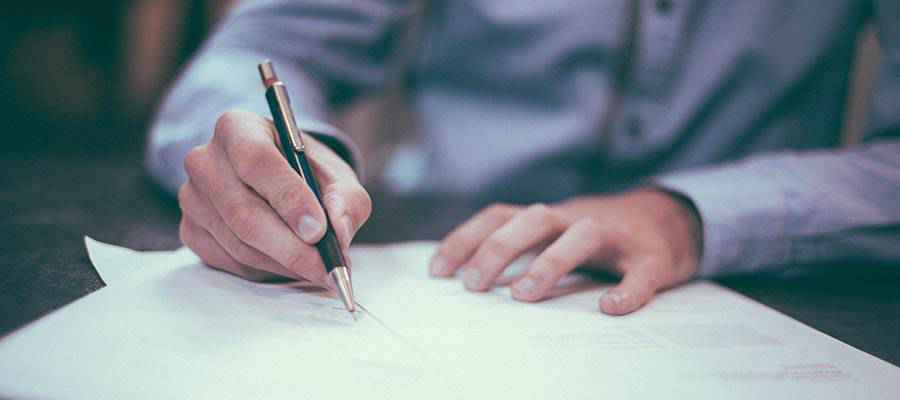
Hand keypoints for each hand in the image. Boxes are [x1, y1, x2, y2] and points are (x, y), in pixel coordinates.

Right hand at [178, 110, 370, 282]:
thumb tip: (339, 230)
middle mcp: (205, 160)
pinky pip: (230, 262)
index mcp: (238, 128)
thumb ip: (346, 198)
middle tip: (326, 267)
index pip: (256, 160)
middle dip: (291, 247)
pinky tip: (289, 264)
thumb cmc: (305, 172)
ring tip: (317, 268)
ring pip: (239, 243)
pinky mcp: (191, 231)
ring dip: (284, 263)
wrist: (277, 181)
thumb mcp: (336, 175)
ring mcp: (192, 198)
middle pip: (243, 212)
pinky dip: (266, 270)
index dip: (288, 198)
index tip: (319, 230)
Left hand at [429, 189, 701, 314]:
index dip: (466, 238)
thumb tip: (465, 274)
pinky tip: (611, 308)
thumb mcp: (554, 233)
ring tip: (523, 296)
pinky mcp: (653, 257)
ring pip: (582, 235)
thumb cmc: (598, 235)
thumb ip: (519, 246)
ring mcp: (617, 236)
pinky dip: (628, 290)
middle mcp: (577, 218)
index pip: (500, 216)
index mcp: (549, 217)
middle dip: (498, 248)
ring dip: (550, 262)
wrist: (671, 219)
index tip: (437, 271)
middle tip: (472, 286)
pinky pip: (641, 272)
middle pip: (534, 219)